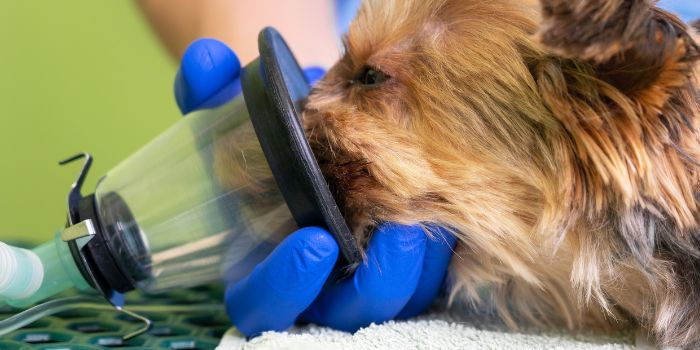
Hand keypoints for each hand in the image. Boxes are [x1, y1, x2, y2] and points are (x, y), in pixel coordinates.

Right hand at [174, 38, 457, 335]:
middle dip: (373, 282)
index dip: (283, 286)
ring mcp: (368, 281)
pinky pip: (437, 277)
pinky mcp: (415, 268)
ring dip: (418, 267)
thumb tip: (207, 62)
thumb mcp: (236, 111)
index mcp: (261, 265)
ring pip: (399, 301)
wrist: (328, 128)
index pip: (261, 308)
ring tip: (427, 214)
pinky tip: (452, 206)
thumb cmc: (274, 132)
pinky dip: (445, 250)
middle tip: (394, 235)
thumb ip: (209, 92)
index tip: (314, 242)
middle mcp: (317, 286)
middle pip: (345, 316)